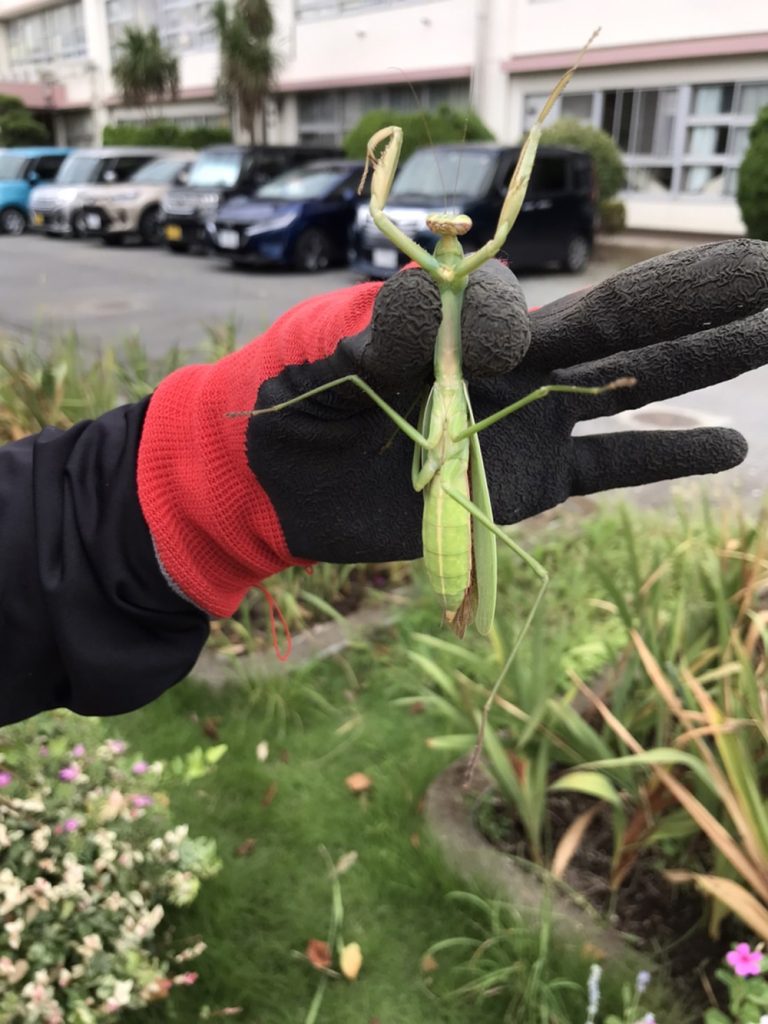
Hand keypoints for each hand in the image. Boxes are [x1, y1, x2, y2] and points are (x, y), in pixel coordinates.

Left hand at [137, 239, 767, 615]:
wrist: (280, 482)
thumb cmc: (295, 404)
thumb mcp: (334, 359)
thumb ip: (402, 334)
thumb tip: (493, 320)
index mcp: (467, 330)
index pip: (532, 311)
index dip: (513, 333)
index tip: (485, 363)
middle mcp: (515, 370)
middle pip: (619, 328)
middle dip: (695, 299)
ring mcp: (531, 426)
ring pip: (631, 389)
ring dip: (704, 364)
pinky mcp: (531, 482)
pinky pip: (609, 465)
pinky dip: (666, 454)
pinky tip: (730, 445)